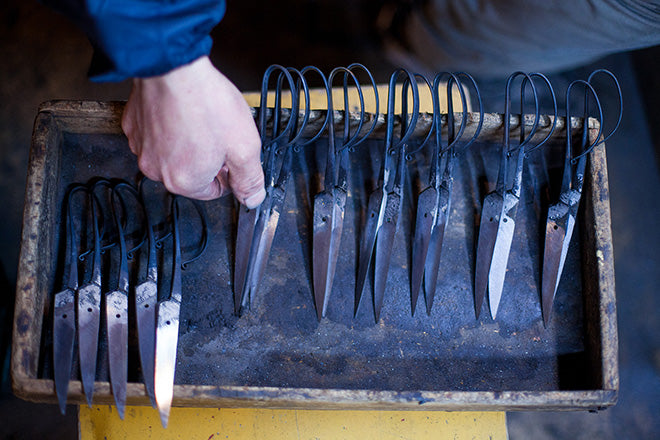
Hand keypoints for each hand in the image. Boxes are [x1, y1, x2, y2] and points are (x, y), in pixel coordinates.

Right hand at [122, 56, 265, 206]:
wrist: (175, 66)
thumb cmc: (207, 103)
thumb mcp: (245, 147)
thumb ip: (250, 179)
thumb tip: (253, 198)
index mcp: (184, 181)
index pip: (214, 190)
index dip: (228, 170)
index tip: (231, 151)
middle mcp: (157, 170)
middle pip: (192, 172)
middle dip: (208, 156)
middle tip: (218, 131)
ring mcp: (141, 148)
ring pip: (173, 153)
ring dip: (188, 141)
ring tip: (201, 118)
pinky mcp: (134, 126)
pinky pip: (157, 134)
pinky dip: (170, 127)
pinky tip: (183, 111)